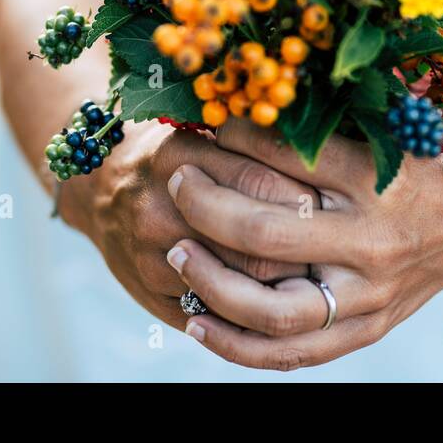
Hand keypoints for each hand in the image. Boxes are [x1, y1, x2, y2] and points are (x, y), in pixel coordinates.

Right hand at [57, 120, 321, 330]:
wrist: (100, 186)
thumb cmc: (173, 150)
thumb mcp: (204, 130)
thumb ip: (254, 144)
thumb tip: (329, 159)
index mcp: (180, 157)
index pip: (263, 185)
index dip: (310, 198)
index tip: (341, 201)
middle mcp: (162, 208)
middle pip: (258, 241)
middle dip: (308, 246)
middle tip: (342, 244)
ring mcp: (154, 256)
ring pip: (241, 284)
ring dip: (287, 282)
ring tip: (324, 272)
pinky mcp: (153, 293)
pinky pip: (217, 312)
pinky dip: (256, 309)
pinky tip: (286, 297)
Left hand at [162, 118, 442, 369]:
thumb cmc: (423, 161)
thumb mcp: (387, 124)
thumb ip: (324, 115)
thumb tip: (245, 95)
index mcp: (379, 178)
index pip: (288, 155)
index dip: (236, 137)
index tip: (211, 124)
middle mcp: (374, 239)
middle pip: (265, 233)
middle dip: (205, 205)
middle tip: (177, 180)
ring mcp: (370, 294)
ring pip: (272, 307)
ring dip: (210, 281)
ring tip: (177, 252)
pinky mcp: (366, 329)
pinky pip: (291, 352)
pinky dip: (236, 345)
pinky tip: (195, 322)